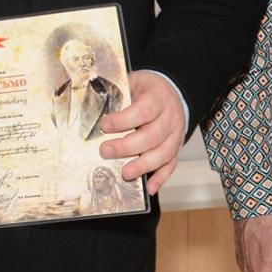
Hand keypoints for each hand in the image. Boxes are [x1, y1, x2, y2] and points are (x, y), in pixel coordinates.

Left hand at [97, 71, 187, 194]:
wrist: (171, 92)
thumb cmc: (148, 90)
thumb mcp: (134, 83)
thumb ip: (119, 95)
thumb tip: (94, 108)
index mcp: (158, 98)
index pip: (144, 110)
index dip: (124, 120)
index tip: (105, 126)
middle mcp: (170, 118)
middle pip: (152, 135)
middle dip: (127, 147)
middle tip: (105, 151)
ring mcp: (175, 135)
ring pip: (163, 153)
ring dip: (143, 165)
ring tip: (125, 173)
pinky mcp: (176, 149)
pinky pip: (171, 165)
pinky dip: (160, 178)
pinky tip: (149, 188)